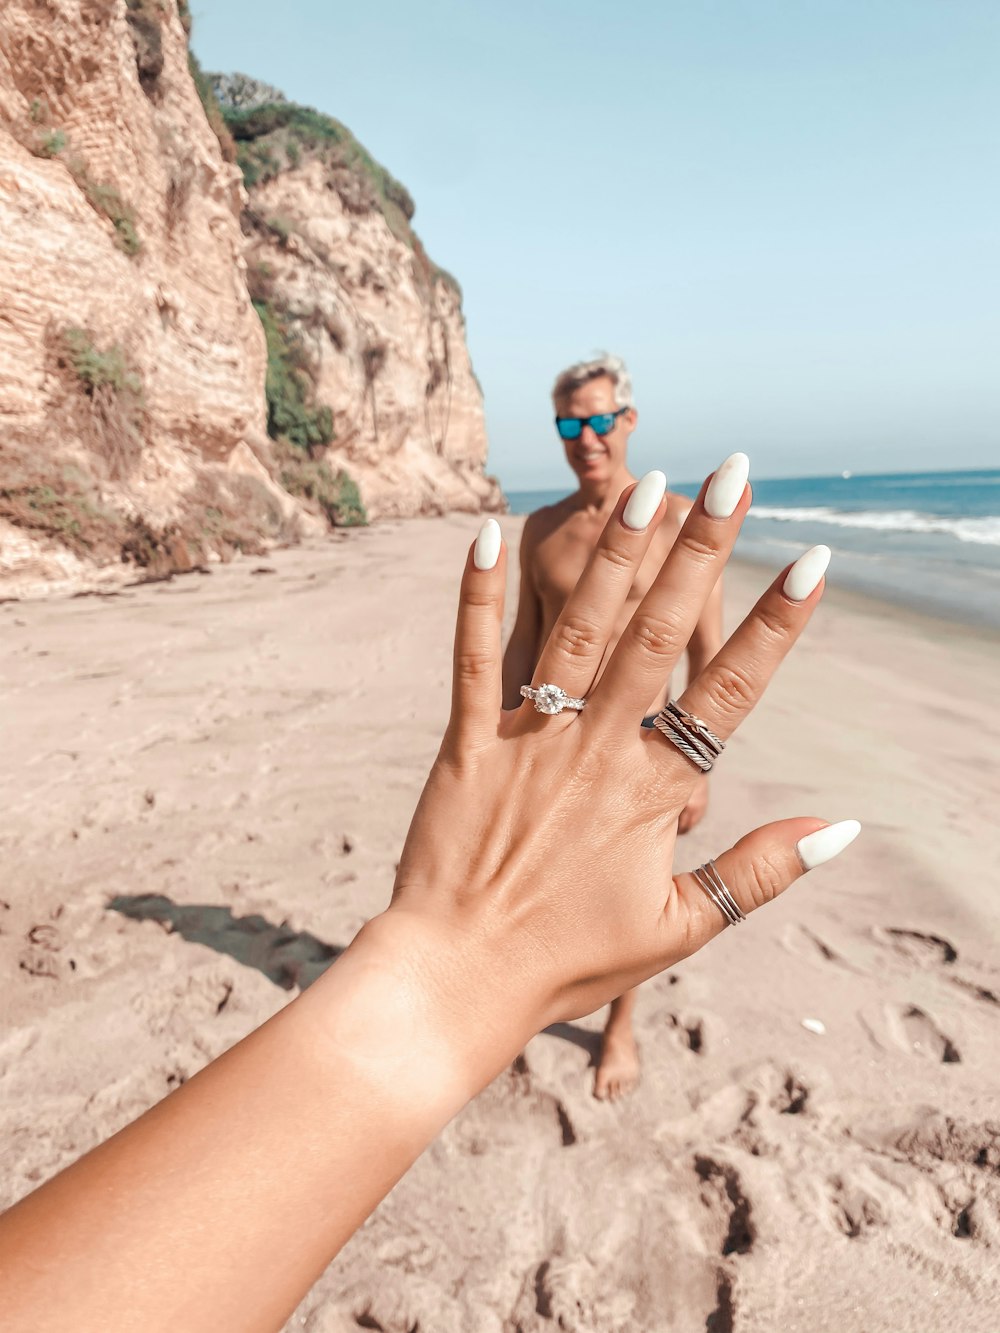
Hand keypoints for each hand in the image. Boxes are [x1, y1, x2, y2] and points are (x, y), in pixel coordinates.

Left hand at [391, 457, 857, 1037]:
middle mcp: (595, 750)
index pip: (730, 694)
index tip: (813, 564)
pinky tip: (485, 533)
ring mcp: (528, 742)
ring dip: (615, 555)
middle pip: (660, 635)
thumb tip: (842, 827)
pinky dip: (476, 598)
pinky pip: (472, 659)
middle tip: (733, 476)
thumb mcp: (681, 927)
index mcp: (653, 791)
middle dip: (703, 549)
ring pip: (579, 631)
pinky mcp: (465, 743)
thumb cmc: (570, 961)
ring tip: (645, 485)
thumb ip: (760, 871)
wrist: (458, 979)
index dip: (777, 627)